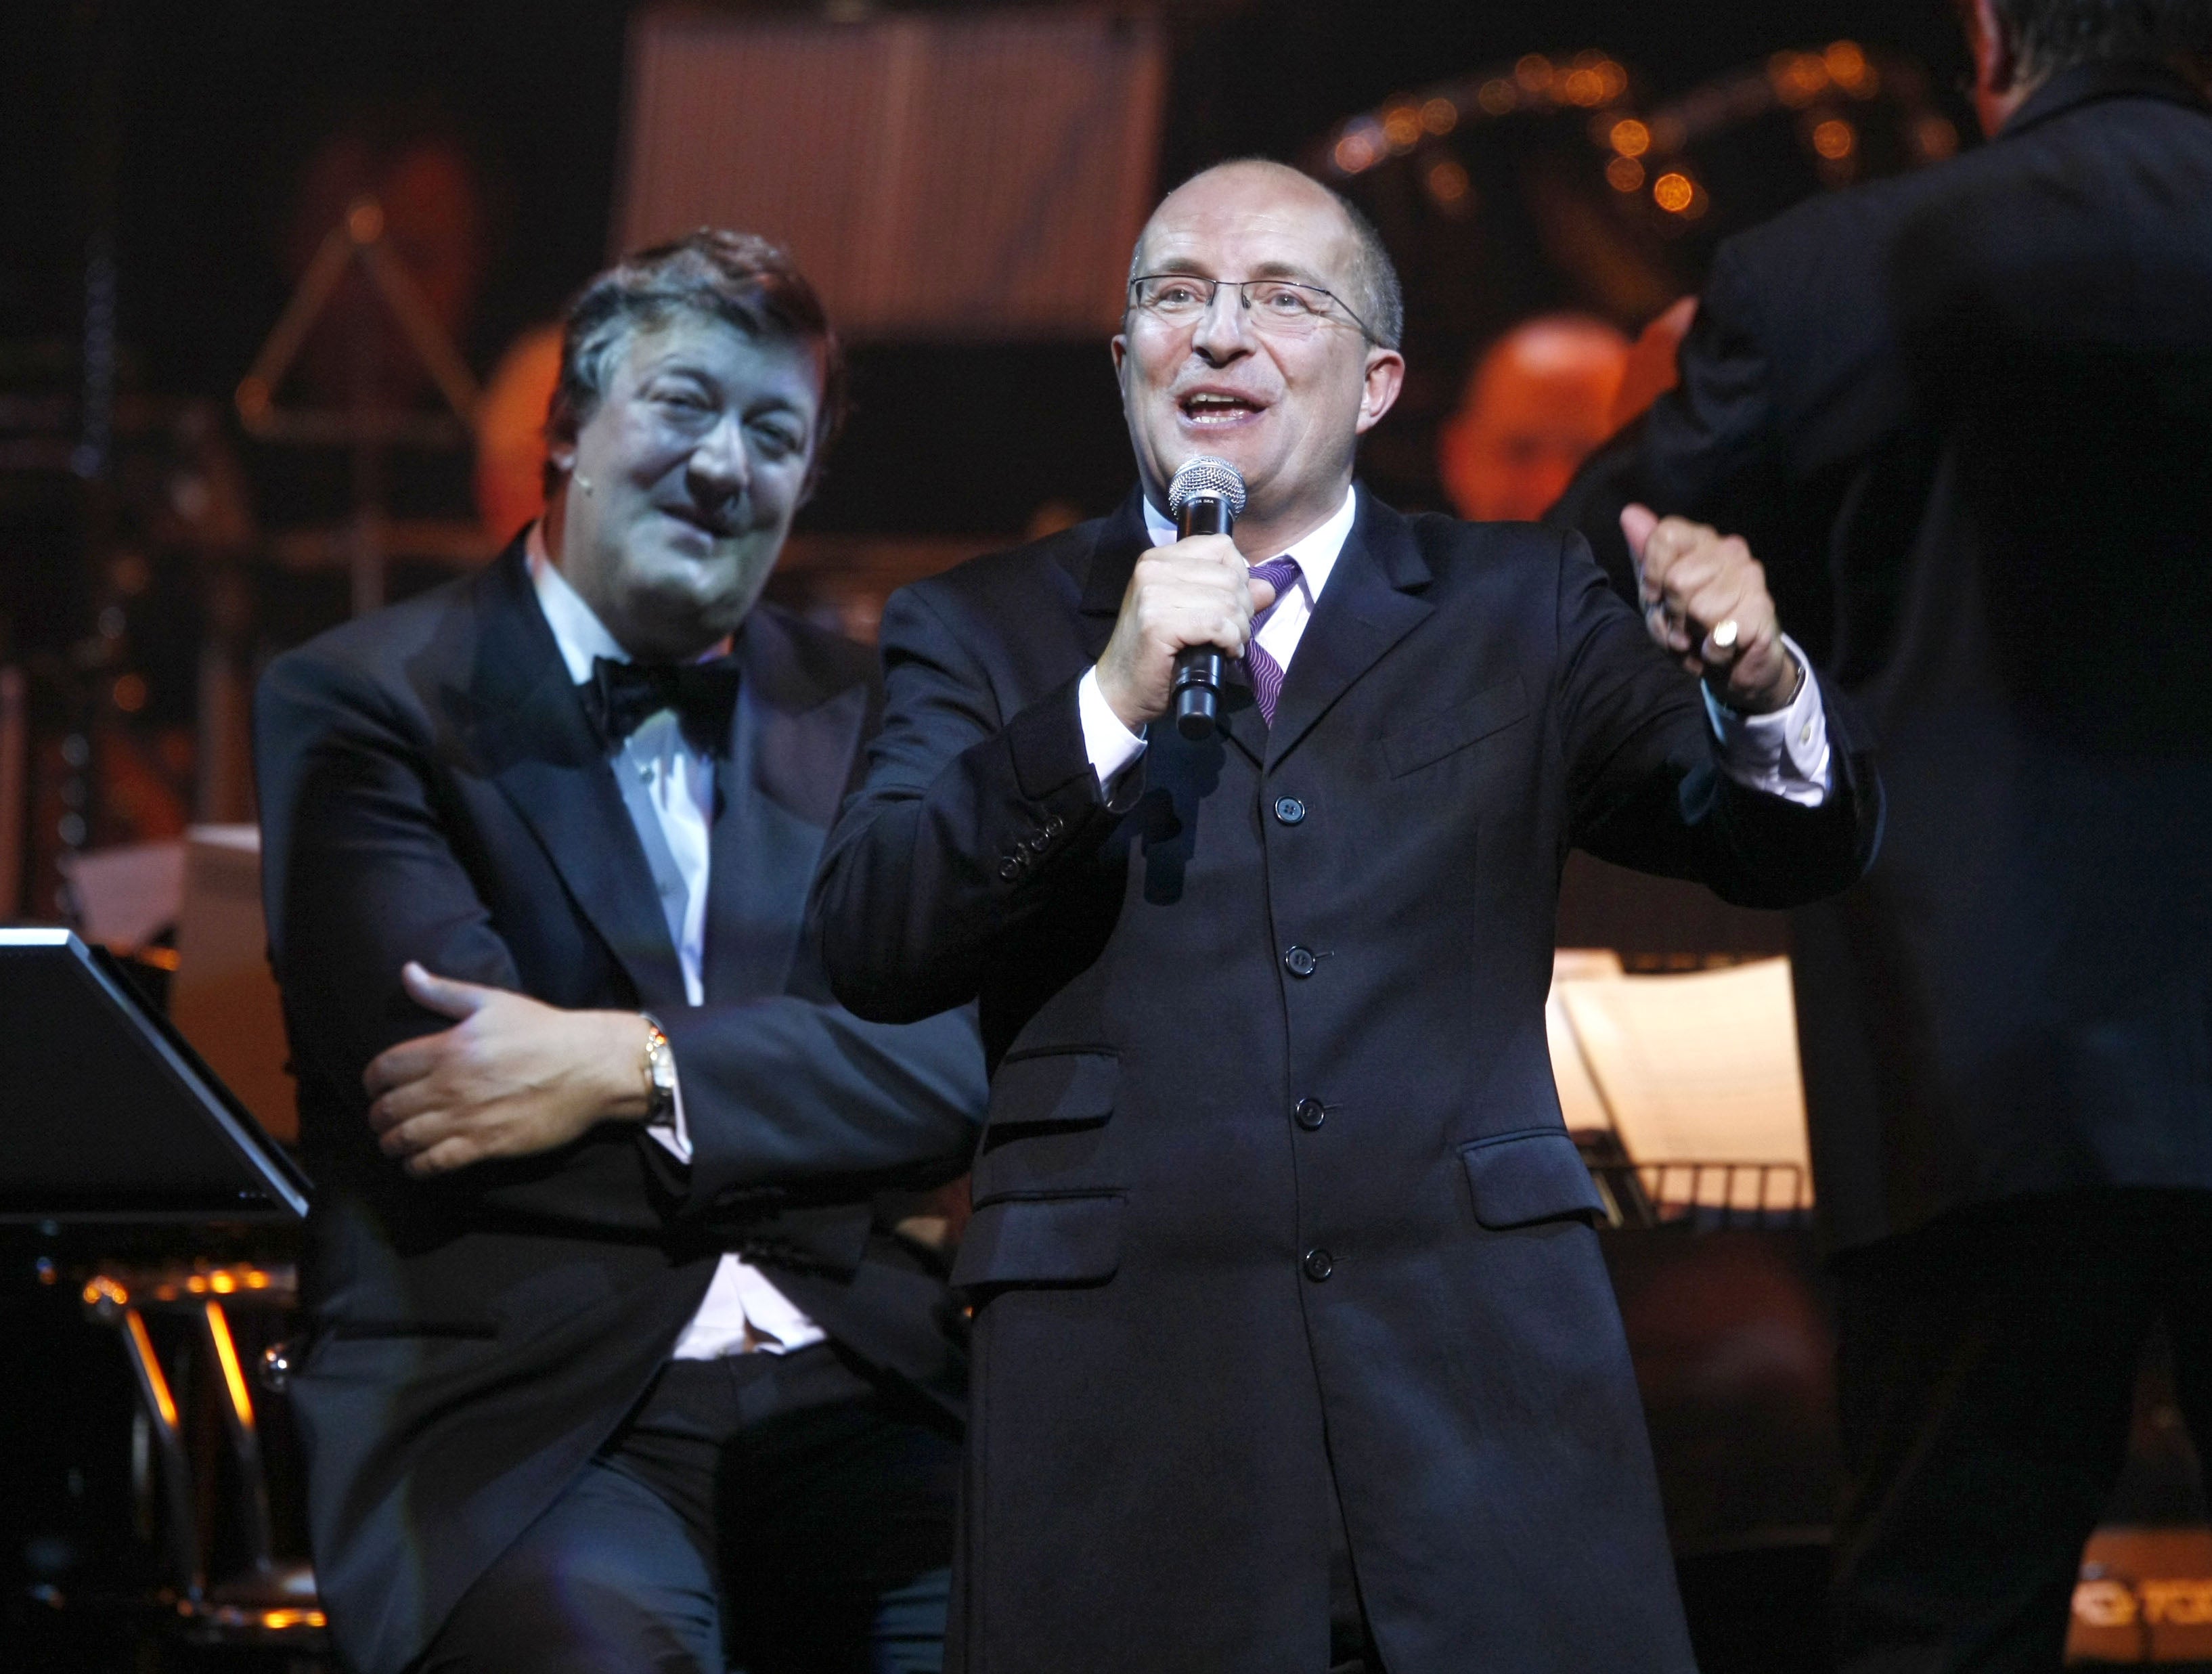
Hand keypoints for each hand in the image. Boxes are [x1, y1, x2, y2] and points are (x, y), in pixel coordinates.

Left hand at [362, 962, 654, 1177]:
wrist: (590, 1066)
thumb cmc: (544, 1031)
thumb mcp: (492, 1002)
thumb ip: (443, 991)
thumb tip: (407, 971)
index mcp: (447, 1048)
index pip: (384, 1069)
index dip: (372, 1080)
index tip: (376, 1086)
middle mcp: (449, 1086)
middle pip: (388, 1108)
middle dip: (378, 1116)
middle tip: (382, 1118)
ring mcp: (466, 1118)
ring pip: (405, 1139)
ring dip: (392, 1143)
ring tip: (395, 1142)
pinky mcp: (486, 1145)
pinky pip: (434, 1163)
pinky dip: (417, 1166)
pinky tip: (418, 1163)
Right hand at [1093, 534, 1278, 729]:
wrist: (1120, 688)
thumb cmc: (1157, 651)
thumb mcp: (1192, 613)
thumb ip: (1229, 595)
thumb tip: (1268, 588)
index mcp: (1158, 558)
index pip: (1221, 546)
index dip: (1238, 576)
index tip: (1230, 605)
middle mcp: (1152, 568)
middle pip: (1229, 576)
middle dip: (1243, 609)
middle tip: (1232, 633)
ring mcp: (1153, 595)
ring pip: (1227, 602)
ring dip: (1239, 629)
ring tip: (1228, 644)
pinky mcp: (1158, 623)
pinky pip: (1217, 624)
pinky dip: (1230, 641)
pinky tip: (1224, 652)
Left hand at [1620, 503, 1800, 713]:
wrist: (1731, 666)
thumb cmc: (1689, 627)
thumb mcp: (1657, 594)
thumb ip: (1644, 556)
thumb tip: (1630, 513)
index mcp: (1700, 540)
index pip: (1666, 536)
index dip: (1652, 576)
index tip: (1658, 597)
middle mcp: (1729, 550)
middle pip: (1677, 579)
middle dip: (1672, 614)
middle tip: (1685, 625)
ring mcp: (1750, 577)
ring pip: (1699, 609)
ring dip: (1693, 635)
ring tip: (1703, 636)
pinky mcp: (1764, 609)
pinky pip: (1722, 634)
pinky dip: (1713, 652)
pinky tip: (1722, 647)